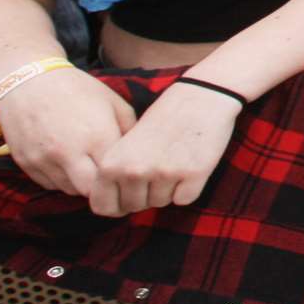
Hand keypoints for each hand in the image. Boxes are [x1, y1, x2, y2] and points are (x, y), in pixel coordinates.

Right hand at [0, 66, 136, 195]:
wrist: (28, 79)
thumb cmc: (76, 89)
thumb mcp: (112, 101)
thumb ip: (130, 129)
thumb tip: (139, 155)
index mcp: (97, 136)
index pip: (115, 177)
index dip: (120, 178)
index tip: (121, 174)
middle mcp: (70, 152)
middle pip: (92, 192)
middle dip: (101, 188)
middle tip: (104, 177)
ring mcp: (45, 160)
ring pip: (70, 190)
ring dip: (80, 183)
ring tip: (83, 163)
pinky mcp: (27, 163)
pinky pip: (50, 184)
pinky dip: (60, 178)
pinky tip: (63, 160)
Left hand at [90, 81, 241, 215]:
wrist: (200, 96)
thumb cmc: (162, 119)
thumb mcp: (127, 142)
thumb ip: (116, 172)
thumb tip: (113, 207)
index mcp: (112, 162)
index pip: (103, 207)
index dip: (116, 204)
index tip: (127, 193)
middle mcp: (134, 170)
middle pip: (135, 206)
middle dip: (145, 194)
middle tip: (157, 166)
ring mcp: (163, 173)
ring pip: (160, 203)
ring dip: (166, 190)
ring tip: (173, 160)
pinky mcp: (191, 175)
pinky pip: (183, 200)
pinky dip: (187, 188)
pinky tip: (189, 164)